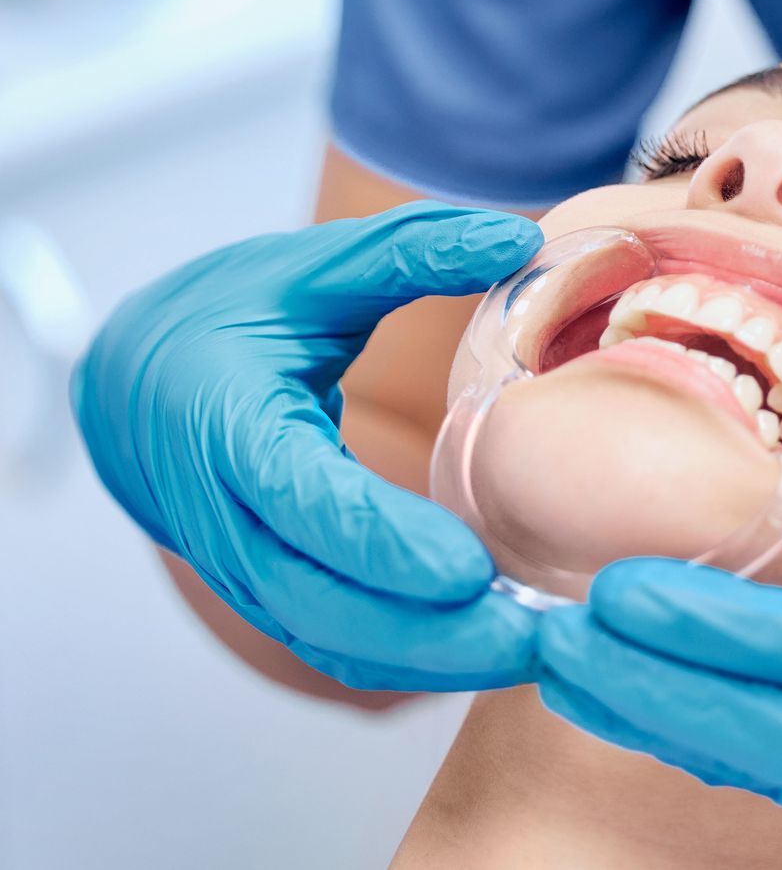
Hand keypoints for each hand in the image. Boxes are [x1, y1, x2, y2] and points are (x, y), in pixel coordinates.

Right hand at [72, 203, 543, 690]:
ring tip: (529, 651)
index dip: (382, 544)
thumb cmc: (230, 317)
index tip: (468, 570)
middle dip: (424, 632)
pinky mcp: (265, 591)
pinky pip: (331, 644)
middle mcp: (223, 512)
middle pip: (317, 600)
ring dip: (425, 659)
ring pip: (325, 638)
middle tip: (529, 637)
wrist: (136, 379)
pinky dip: (405, 659)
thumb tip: (515, 239)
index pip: (303, 502)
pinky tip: (487, 652)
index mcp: (229, 423)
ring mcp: (238, 565)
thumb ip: (412, 250)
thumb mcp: (313, 266)